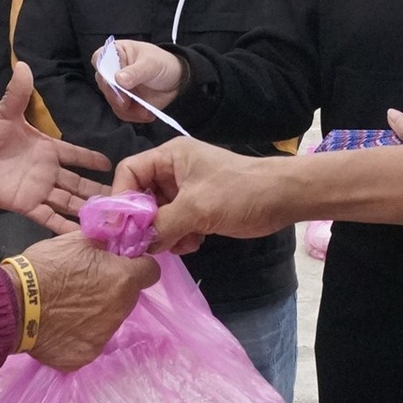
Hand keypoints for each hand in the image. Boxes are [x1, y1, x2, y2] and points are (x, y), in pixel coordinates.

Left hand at [0, 63, 111, 233]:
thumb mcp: (2, 113)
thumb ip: (17, 93)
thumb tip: (24, 64)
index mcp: (45, 148)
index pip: (75, 154)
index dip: (92, 159)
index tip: (112, 164)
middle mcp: (46, 171)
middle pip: (78, 182)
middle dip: (98, 189)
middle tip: (121, 196)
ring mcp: (38, 190)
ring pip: (69, 200)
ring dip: (87, 208)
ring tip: (109, 217)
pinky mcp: (26, 205)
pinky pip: (49, 217)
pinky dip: (64, 226)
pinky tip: (82, 233)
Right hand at [19, 234, 161, 370]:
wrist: (13, 304)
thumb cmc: (45, 266)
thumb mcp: (77, 240)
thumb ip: (105, 240)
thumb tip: (119, 235)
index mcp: (123, 280)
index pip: (151, 272)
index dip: (136, 265)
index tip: (120, 264)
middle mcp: (120, 311)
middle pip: (127, 298)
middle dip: (113, 290)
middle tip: (85, 284)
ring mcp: (103, 338)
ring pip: (108, 321)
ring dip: (96, 313)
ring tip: (67, 305)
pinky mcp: (84, 357)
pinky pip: (88, 342)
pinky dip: (77, 335)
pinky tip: (59, 325)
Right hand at [93, 39, 186, 124]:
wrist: (177, 81)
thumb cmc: (163, 63)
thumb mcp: (151, 64)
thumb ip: (136, 71)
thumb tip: (118, 79)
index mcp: (117, 53)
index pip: (99, 59)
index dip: (102, 71)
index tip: (112, 81)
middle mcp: (113, 71)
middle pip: (103, 84)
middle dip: (115, 95)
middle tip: (127, 102)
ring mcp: (119, 88)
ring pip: (112, 101)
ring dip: (127, 110)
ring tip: (144, 111)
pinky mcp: (126, 102)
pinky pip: (122, 112)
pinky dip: (133, 116)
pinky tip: (146, 113)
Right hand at [113, 138, 291, 254]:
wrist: (282, 199)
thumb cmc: (238, 192)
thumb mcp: (196, 208)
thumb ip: (160, 225)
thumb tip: (134, 245)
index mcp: (169, 157)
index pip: (128, 172)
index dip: (121, 199)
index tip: (122, 229)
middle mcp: (173, 171)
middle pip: (141, 196)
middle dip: (145, 222)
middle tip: (148, 244)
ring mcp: (186, 190)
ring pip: (157, 215)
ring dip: (164, 233)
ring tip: (181, 243)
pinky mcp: (199, 208)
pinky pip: (175, 224)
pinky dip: (179, 237)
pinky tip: (194, 243)